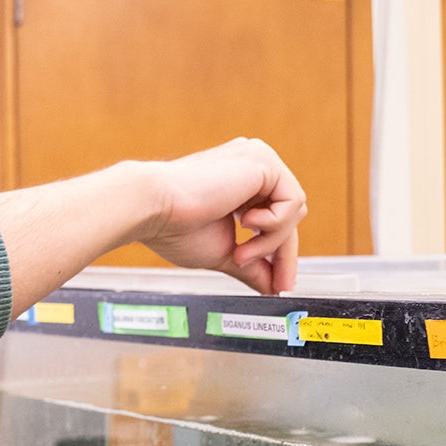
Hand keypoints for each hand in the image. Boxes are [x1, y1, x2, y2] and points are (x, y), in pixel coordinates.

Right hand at [131, 138, 306, 293]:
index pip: (274, 218)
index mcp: (241, 181)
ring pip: (293, 210)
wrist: (152, 206)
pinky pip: (292, 202)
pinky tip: (242, 225)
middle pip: (289, 214)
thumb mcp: (221, 252)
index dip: (279, 254)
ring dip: (270, 241)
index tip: (279, 285)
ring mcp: (258, 158)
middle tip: (275, 283)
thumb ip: (250, 266)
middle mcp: (252, 164)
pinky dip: (272, 225)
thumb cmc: (173, 226)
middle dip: (282, 253)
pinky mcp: (263, 161)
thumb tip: (270, 286)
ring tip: (239, 253)